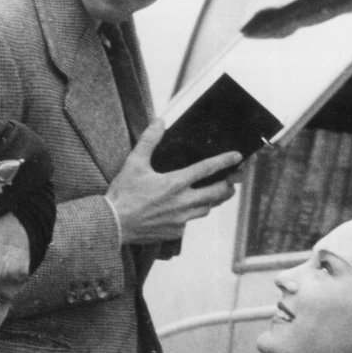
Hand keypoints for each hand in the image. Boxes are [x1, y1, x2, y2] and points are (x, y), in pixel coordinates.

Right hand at [106, 119, 240, 244]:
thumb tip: (160, 121)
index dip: (224, 161)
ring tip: (217, 194)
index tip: (238, 157)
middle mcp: (182, 202)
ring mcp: (180, 219)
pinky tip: (188, 210)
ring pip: (206, 209)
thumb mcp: (134, 163)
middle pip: (216, 193)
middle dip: (228, 186)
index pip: (207, 169)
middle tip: (234, 180)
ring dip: (213, 201)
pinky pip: (190, 222)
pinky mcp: (174, 232)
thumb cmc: (123, 194)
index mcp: (175, 182)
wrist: (113, 224)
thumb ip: (149, 140)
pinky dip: (192, 214)